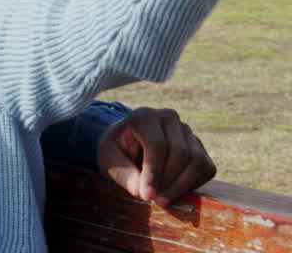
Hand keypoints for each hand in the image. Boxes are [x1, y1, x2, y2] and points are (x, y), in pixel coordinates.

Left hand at [96, 107, 215, 205]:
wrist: (127, 144)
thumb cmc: (116, 150)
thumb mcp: (108, 159)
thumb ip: (122, 172)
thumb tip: (140, 191)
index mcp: (144, 116)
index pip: (157, 145)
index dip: (153, 173)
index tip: (147, 196)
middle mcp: (169, 118)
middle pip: (180, 153)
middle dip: (168, 181)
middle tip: (154, 199)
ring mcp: (187, 131)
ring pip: (196, 161)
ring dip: (181, 186)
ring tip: (162, 199)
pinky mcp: (199, 146)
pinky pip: (206, 168)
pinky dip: (193, 185)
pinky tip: (174, 192)